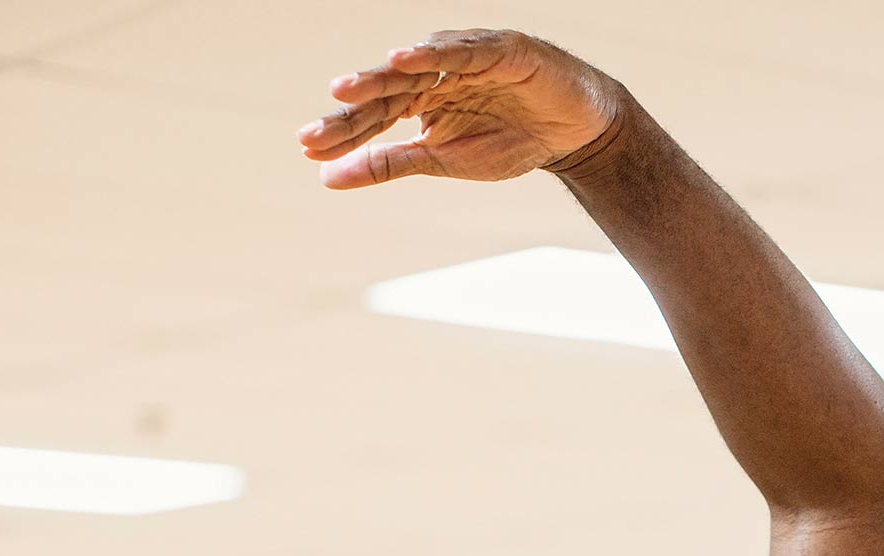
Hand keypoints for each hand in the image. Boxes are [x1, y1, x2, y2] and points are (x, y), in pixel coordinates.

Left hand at [301, 29, 623, 189]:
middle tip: (316, 127)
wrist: (575, 133)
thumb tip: (327, 177)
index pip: (374, 114)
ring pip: (417, 65)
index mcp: (421, 101)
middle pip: (387, 89)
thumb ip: (389, 164)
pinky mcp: (500, 49)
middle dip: (352, 107)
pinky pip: (464, 49)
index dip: (343, 129)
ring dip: (381, 76)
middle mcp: (436, 75)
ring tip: (346, 90)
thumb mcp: (444, 160)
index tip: (308, 146)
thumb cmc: (511, 142)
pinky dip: (436, 52)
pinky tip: (405, 59)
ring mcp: (466, 59)